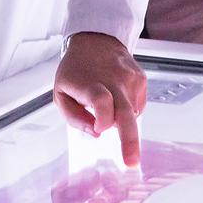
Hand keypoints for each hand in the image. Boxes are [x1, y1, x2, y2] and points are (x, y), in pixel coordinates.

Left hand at [52, 32, 147, 166]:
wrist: (96, 40)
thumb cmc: (75, 70)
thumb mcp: (61, 93)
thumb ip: (74, 118)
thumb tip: (96, 133)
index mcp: (88, 83)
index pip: (101, 100)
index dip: (103, 118)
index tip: (100, 128)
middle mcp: (113, 80)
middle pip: (125, 113)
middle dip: (130, 140)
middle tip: (131, 162)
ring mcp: (130, 78)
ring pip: (131, 114)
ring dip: (120, 118)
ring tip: (108, 103)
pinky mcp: (141, 79)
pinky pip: (138, 106)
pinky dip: (127, 109)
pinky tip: (117, 97)